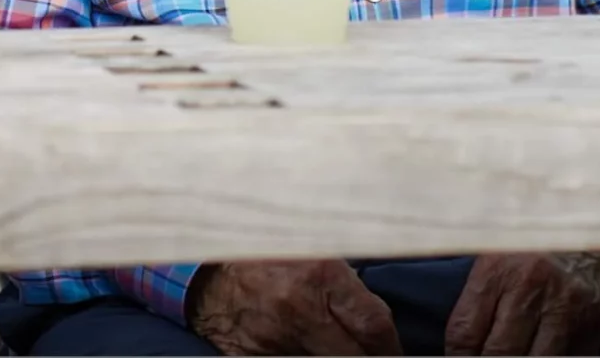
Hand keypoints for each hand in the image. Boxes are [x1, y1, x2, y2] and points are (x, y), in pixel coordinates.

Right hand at [188, 260, 401, 354]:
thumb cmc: (267, 256)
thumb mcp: (313, 253)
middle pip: (355, 355)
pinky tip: (307, 348)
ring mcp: (275, 339)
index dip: (391, 345)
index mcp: (320, 275)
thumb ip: (347, 285)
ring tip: (334, 343)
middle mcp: (300, 310)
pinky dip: (303, 356)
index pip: (375, 326)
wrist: (208, 272)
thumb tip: (379, 321)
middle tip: (371, 354)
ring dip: (335, 355)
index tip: (391, 348)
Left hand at [444, 250, 599, 354]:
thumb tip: (460, 337)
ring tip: (516, 354)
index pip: (464, 333)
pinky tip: (541, 352)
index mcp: (499, 267)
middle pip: (497, 354)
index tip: (460, 355)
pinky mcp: (594, 324)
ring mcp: (566, 310)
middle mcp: (531, 289)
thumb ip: (481, 288)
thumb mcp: (502, 244)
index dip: (457, 354)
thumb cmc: (544, 232)